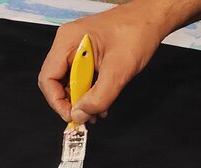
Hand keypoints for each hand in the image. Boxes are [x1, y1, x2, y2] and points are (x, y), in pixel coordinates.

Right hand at [38, 2, 165, 123]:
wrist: (152, 18)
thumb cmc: (138, 32)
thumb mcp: (119, 70)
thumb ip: (99, 97)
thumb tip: (80, 115)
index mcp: (67, 42)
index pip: (48, 78)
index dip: (56, 101)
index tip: (72, 116)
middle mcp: (66, 44)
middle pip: (55, 82)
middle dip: (69, 102)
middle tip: (84, 116)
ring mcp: (74, 49)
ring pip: (66, 82)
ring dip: (79, 100)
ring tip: (95, 112)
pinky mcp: (84, 54)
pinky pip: (78, 77)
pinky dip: (86, 92)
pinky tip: (99, 101)